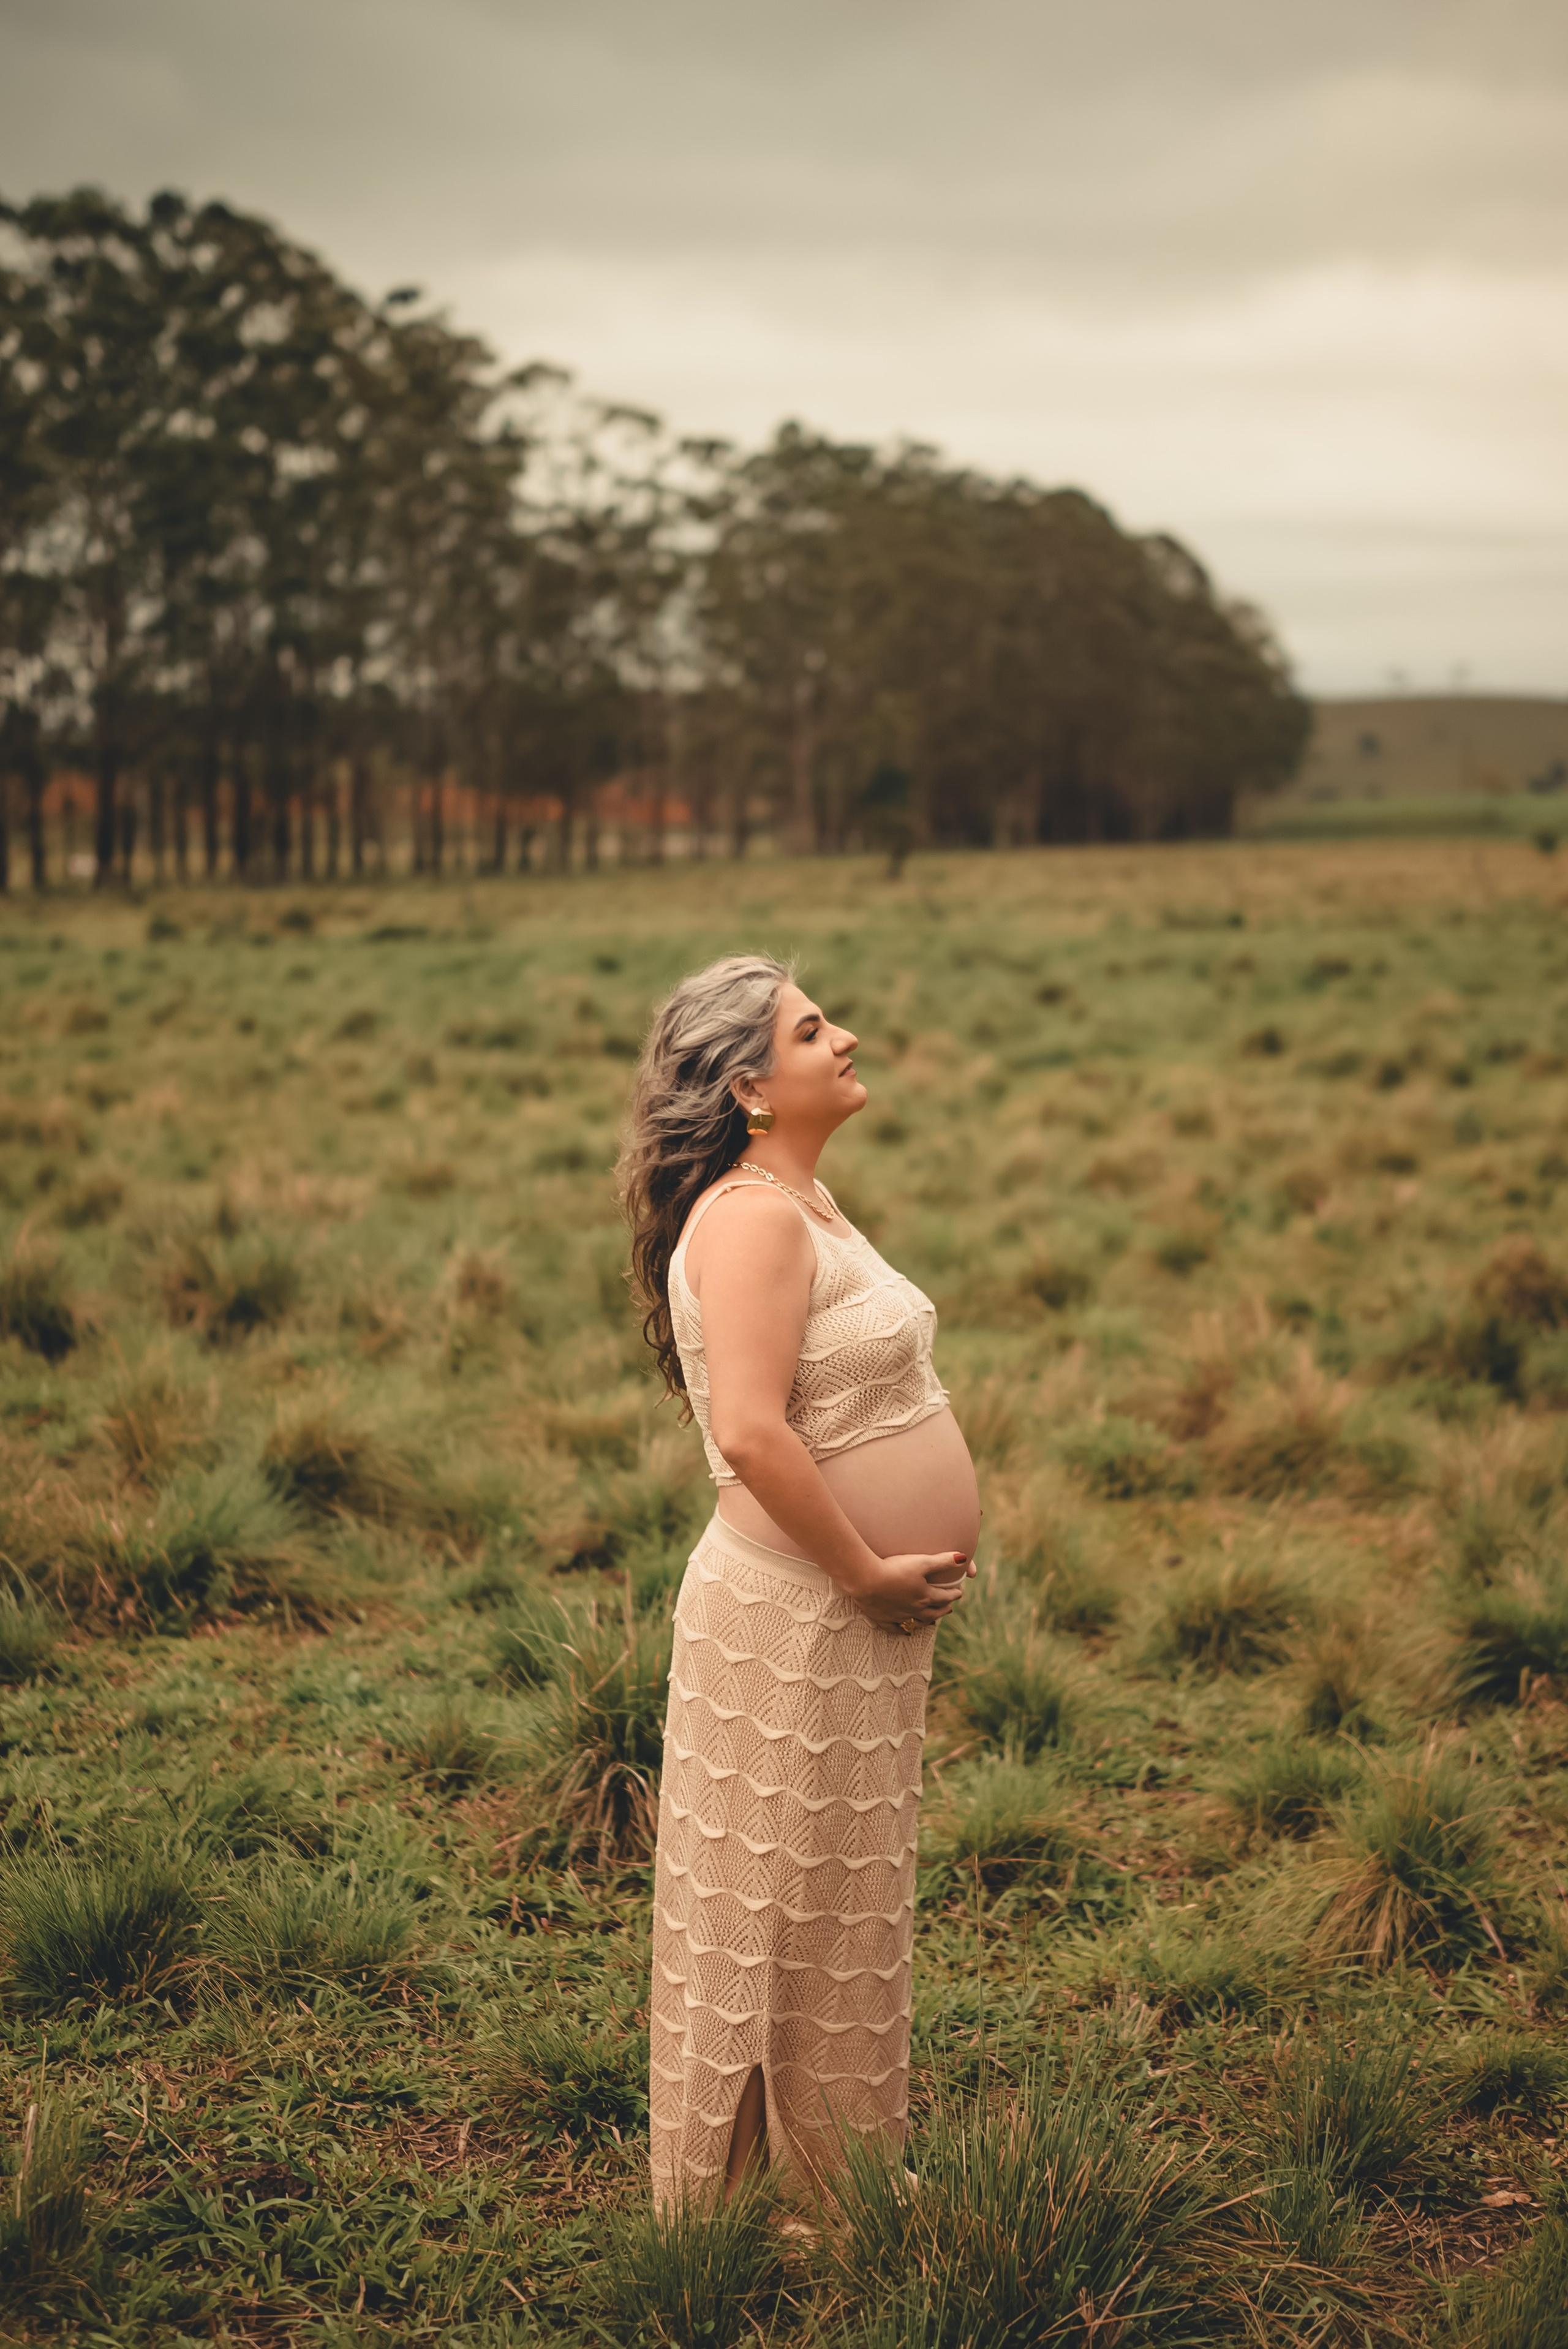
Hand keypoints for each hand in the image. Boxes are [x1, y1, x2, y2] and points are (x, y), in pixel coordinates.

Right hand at [847, 1551, 974, 1633]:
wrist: (866, 1580)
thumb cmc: (894, 1568)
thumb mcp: (921, 1561)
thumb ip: (942, 1561)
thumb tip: (964, 1558)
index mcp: (925, 1596)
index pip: (945, 1597)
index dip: (954, 1593)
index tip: (959, 1591)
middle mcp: (914, 1609)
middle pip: (934, 1612)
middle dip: (944, 1609)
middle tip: (950, 1606)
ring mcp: (899, 1616)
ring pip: (917, 1622)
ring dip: (927, 1621)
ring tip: (932, 1620)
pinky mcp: (883, 1619)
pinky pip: (895, 1629)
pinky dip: (902, 1630)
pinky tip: (905, 1631)